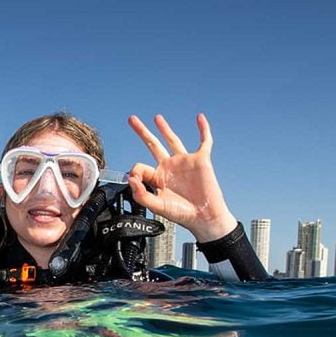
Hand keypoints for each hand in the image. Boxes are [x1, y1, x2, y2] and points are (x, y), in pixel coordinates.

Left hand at [127, 113, 236, 242]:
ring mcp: (184, 162)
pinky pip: (204, 141)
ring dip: (164, 128)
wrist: (204, 217)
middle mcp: (169, 167)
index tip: (136, 181)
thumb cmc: (182, 214)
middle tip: (132, 119)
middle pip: (153, 145)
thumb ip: (141, 194)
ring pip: (173, 140)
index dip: (135, 172)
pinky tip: (200, 118)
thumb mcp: (156, 206)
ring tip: (156, 118)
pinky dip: (204, 129)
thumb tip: (131, 178)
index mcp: (157, 178)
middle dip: (142, 132)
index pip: (140, 167)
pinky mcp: (201, 160)